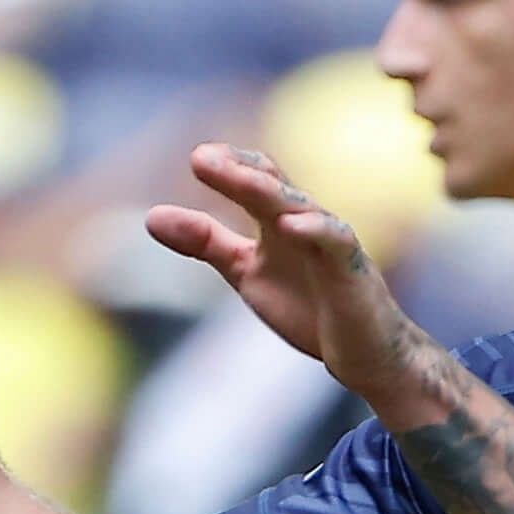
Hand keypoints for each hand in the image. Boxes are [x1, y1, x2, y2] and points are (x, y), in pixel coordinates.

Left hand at [146, 147, 441, 420]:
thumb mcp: (246, 272)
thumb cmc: (310, 307)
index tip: (199, 159)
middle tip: (201, 159)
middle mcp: (307, 223)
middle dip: (239, 171)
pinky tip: (288, 226)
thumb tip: (150, 217)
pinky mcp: (352, 271)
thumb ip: (205, 243)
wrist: (364, 355)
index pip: (259, 176)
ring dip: (269, 192)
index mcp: (280, 221)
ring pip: (301, 207)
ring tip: (240, 180)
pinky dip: (314, 230)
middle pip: (273, 186)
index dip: (230, 164)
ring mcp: (332, 243)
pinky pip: (335, 242)